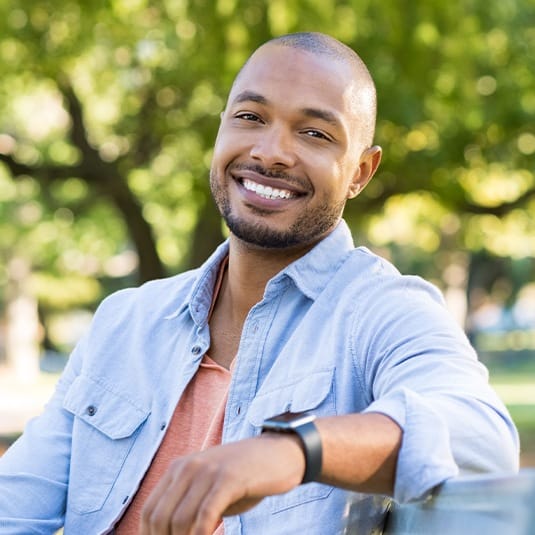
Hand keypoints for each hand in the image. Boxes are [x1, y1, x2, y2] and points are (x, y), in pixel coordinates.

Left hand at [139, 433, 304, 534]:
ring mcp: (208, 471)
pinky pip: (205, 516)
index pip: (150, 510)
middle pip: (160, 518)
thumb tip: (172, 533)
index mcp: (179, 468)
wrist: (280, 453)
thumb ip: (190, 505)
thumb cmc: (246, 477)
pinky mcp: (228, 478)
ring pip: (180, 520)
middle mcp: (188, 467)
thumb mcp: (211, 487)